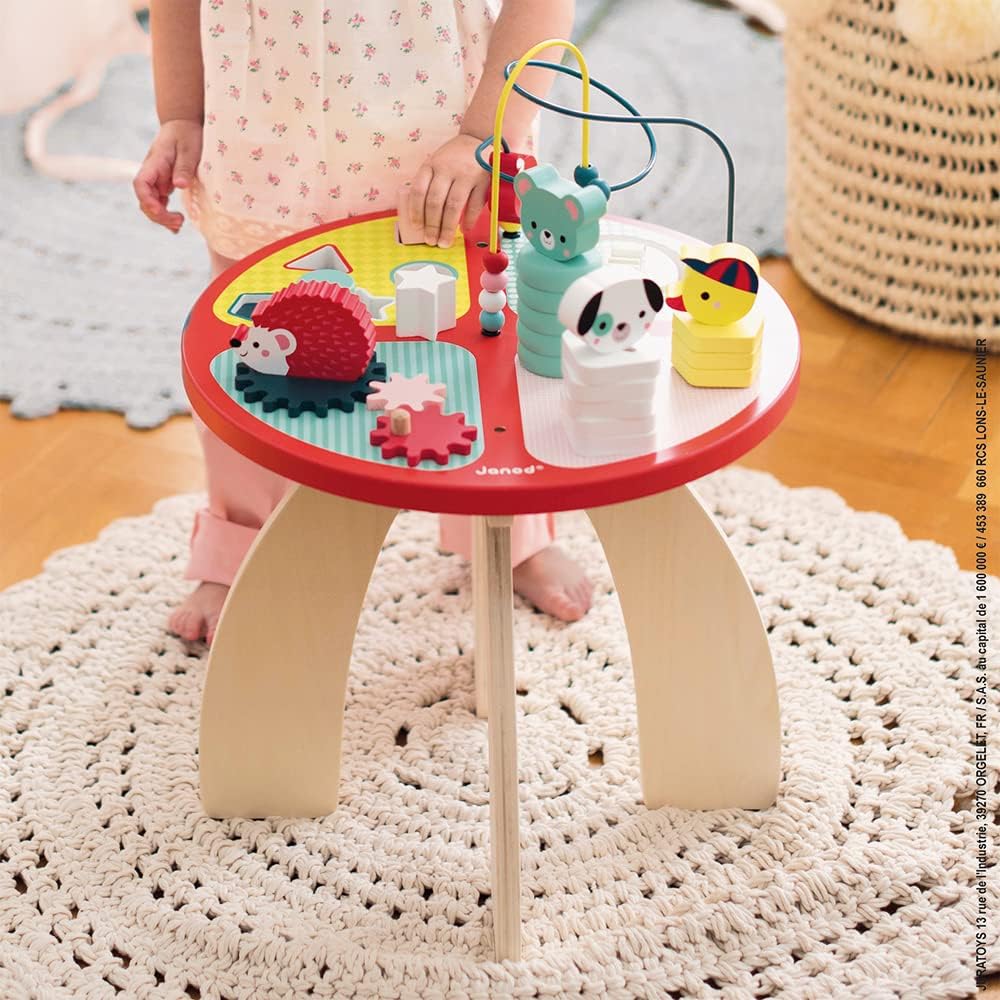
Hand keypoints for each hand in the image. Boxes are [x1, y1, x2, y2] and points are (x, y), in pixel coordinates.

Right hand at [132, 119, 203, 232]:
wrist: (183, 125)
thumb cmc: (186, 134)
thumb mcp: (189, 149)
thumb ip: (183, 167)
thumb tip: (179, 185)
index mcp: (154, 163)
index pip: (141, 184)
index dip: (147, 200)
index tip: (160, 210)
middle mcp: (151, 173)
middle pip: (145, 199)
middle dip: (158, 215)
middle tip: (178, 222)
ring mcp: (156, 180)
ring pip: (151, 204)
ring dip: (161, 217)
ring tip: (178, 225)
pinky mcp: (164, 184)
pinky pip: (160, 202)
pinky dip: (166, 214)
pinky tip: (176, 224)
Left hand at [406, 133, 490, 247]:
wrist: (478, 140)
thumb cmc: (453, 158)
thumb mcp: (436, 164)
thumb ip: (429, 184)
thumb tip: (422, 217)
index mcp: (431, 165)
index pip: (419, 191)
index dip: (416, 211)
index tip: (416, 227)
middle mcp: (447, 169)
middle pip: (435, 202)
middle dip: (432, 225)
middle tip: (431, 241)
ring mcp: (466, 174)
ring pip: (453, 206)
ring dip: (448, 227)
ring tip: (444, 242)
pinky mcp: (483, 180)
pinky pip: (475, 204)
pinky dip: (469, 219)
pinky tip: (464, 229)